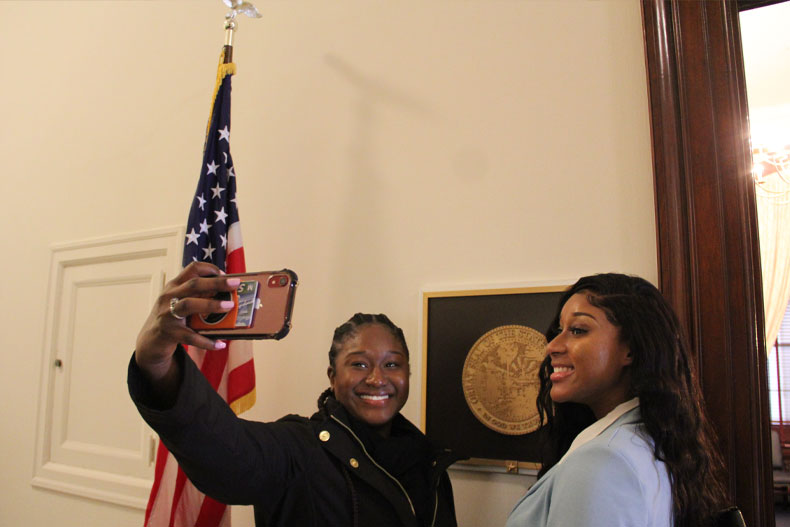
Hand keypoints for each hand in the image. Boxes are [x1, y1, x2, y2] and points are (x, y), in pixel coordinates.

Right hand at [134, 262, 240, 381]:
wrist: (150, 341)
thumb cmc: (172, 317)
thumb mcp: (180, 301)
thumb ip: (198, 296)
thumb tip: (228, 295)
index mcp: (174, 286)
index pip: (192, 269)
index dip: (209, 269)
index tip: (224, 274)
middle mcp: (169, 297)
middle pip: (193, 284)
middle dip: (216, 283)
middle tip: (235, 284)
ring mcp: (167, 314)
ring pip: (189, 305)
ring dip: (211, 304)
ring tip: (229, 306)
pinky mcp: (169, 333)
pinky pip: (190, 337)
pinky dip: (206, 341)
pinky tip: (220, 344)